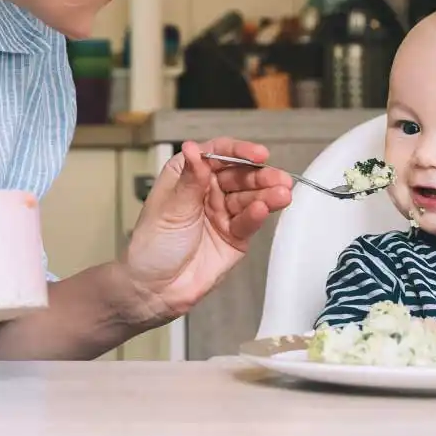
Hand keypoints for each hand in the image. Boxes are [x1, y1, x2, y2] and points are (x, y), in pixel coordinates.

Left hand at [123, 139, 292, 320]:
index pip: (217, 155)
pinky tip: (263, 209)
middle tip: (279, 178)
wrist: (154, 288)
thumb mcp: (171, 208)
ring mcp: (223, 213)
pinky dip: (257, 215)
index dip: (239, 152)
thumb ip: (190, 179)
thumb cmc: (153, 244)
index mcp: (187, 174)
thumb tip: (193, 147)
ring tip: (282, 194)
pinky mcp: (234, 236)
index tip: (258, 154)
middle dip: (260, 176)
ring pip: (249, 198)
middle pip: (239, 175)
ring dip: (267, 195)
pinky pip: (248, 221)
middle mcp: (208, 190)